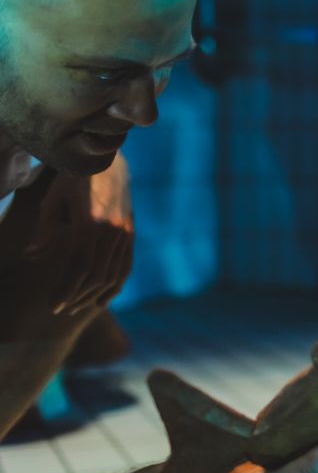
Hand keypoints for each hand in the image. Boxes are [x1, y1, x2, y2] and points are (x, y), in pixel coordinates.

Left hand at [0, 160, 133, 337]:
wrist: (107, 162)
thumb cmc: (73, 180)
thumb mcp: (53, 201)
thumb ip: (45, 231)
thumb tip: (30, 257)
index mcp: (91, 224)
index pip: (80, 268)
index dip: (68, 290)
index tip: (54, 306)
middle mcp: (112, 232)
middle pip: (97, 276)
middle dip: (79, 297)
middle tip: (62, 309)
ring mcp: (125, 234)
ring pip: (114, 274)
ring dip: (96, 295)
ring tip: (79, 306)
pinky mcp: (131, 233)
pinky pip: (126, 266)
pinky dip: (116, 285)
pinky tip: (104, 297)